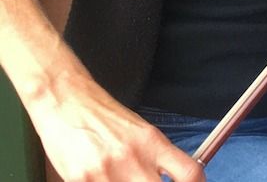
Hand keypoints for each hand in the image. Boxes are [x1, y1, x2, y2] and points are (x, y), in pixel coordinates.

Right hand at [24, 66, 203, 181]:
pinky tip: (100, 180)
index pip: (188, 172)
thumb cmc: (103, 117)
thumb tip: (167, 178)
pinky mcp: (82, 180)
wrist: (67, 102)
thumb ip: (156, 157)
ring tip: (120, 178)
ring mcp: (107, 172)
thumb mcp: (139, 131)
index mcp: (152, 143)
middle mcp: (134, 158)